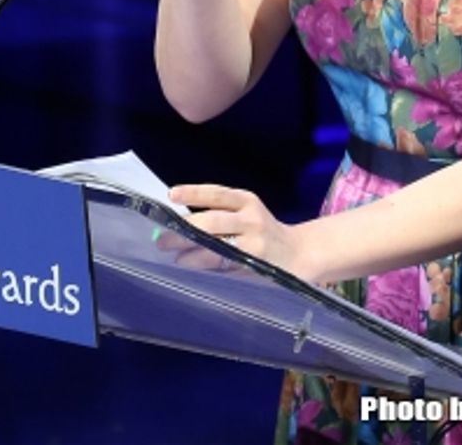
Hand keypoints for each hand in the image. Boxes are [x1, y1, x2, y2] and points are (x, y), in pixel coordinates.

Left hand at [163, 183, 310, 279]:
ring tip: (176, 258)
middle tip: (162, 239)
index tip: (171, 195)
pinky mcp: (255, 266)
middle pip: (213, 222)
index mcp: (247, 201)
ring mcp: (254, 244)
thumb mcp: (248, 212)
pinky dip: (206, 268)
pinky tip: (194, 268)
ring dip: (192, 254)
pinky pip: (224, 267)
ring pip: (216, 248)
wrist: (299, 254)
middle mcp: (251, 219)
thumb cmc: (263, 230)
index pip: (217, 194)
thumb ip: (220, 213)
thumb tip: (178, 222)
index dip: (193, 193)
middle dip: (184, 231)